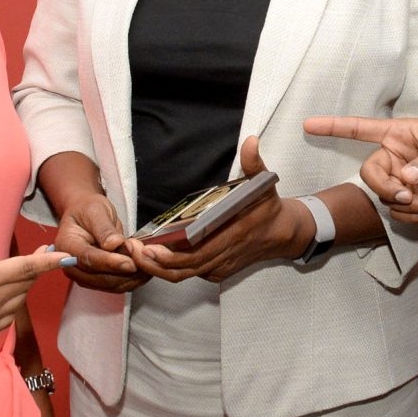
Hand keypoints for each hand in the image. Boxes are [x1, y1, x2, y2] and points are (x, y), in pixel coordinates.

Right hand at [0, 210, 74, 348]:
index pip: (27, 267)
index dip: (50, 261)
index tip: (67, 256)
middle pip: (28, 281)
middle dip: (41, 266)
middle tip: (48, 251)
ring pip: (21, 298)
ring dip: (27, 283)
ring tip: (25, 269)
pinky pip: (11, 313)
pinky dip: (14, 301)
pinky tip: (7, 292)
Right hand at [54, 192, 143, 292]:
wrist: (87, 216)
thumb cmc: (88, 210)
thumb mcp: (96, 210)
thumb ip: (104, 228)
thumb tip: (114, 244)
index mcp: (66, 245)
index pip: (88, 259)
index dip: (110, 262)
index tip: (130, 263)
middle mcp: (71, 265)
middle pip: (100, 277)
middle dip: (125, 270)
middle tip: (143, 256)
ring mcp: (84, 276)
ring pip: (111, 285)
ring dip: (132, 276)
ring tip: (145, 259)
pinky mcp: (97, 281)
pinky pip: (118, 286)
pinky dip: (134, 280)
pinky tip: (145, 269)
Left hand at [128, 136, 310, 283]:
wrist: (285, 234)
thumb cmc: (270, 209)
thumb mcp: (264, 184)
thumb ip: (254, 164)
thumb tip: (251, 141)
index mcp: (234, 235)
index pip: (198, 254)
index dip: (172, 256)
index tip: (151, 248)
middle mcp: (225, 255)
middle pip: (184, 269)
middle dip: (155, 264)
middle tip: (132, 250)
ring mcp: (221, 266)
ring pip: (184, 275)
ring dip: (158, 269)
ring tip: (136, 253)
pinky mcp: (217, 270)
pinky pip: (191, 273)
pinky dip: (170, 268)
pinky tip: (152, 256)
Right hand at [302, 115, 417, 222]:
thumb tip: (407, 177)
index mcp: (399, 134)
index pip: (361, 129)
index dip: (334, 127)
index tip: (308, 125)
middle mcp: (395, 157)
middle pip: (369, 174)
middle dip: (384, 188)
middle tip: (406, 194)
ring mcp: (402, 179)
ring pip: (385, 197)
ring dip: (406, 204)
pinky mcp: (412, 199)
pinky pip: (400, 211)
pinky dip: (415, 213)